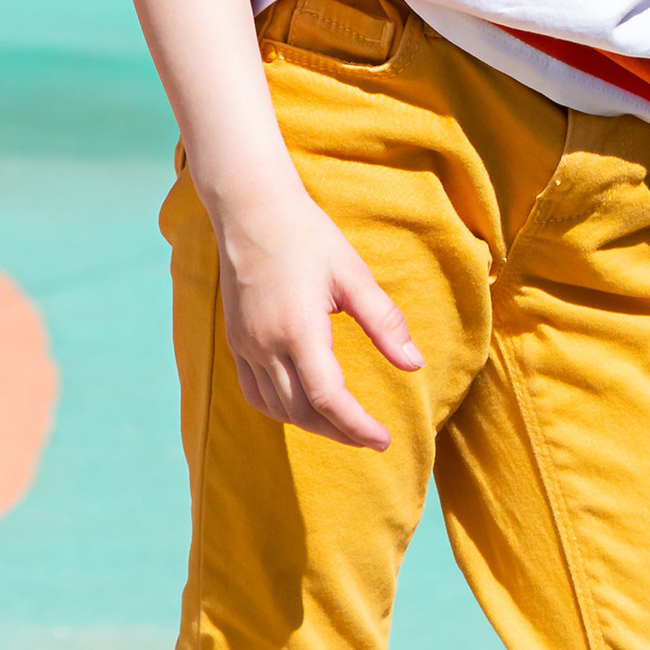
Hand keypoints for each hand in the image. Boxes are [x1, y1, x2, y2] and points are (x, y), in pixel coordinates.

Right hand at [208, 174, 421, 448]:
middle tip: (371, 438)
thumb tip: (414, 363)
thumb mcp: (352, 275)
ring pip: (277, 407)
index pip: (327, 399)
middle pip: (302, 412)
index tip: (383, 439)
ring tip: (344, 426)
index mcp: (298, 329)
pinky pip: (255, 392)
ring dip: (311, 424)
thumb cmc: (307, 236)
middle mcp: (265, 344)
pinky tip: (303, 406)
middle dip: (339, 431)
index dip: (357, 426)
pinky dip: (281, 409)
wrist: (250, 210)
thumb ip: (384, 322)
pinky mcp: (235, 340)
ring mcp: (245, 345)